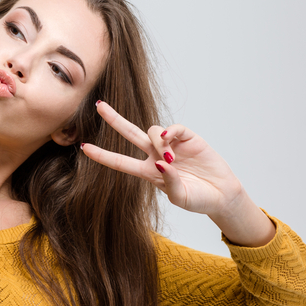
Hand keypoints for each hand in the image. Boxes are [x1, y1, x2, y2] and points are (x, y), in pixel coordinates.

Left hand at [81, 101, 245, 218]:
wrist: (223, 195)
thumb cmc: (199, 200)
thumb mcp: (180, 197)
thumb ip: (169, 182)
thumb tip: (161, 162)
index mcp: (148, 172)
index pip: (120, 162)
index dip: (102, 155)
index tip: (83, 147)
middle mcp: (155, 156)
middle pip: (130, 134)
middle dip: (114, 120)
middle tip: (99, 106)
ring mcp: (171, 145)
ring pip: (153, 130)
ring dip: (157, 140)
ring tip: (169, 157)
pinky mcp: (188, 138)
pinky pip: (175, 128)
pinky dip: (172, 131)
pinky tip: (173, 140)